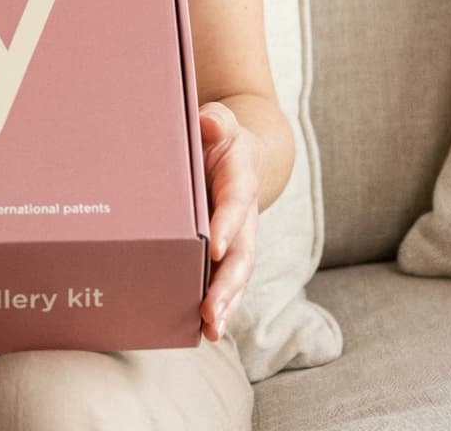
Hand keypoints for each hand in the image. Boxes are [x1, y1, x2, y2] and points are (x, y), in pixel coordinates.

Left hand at [197, 101, 260, 342]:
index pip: (235, 202)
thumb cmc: (219, 135)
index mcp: (240, 179)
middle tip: (211, 310)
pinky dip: (220, 303)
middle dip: (228, 283)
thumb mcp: (220, 120)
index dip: (227, 224)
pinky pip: (225, 279)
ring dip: (226, 302)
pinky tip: (205, 329)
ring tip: (211, 329)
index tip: (213, 247)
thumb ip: (216, 121)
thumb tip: (209, 124)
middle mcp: (244, 214)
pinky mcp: (226, 249)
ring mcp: (238, 236)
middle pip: (242, 252)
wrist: (239, 150)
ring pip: (236, 274)